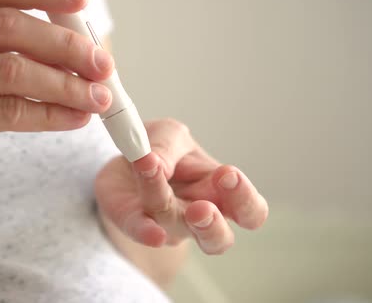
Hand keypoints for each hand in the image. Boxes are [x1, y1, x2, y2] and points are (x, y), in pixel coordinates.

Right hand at [0, 0, 114, 214]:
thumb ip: (8, 53)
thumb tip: (77, 49)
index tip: (80, 2)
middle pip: (10, 27)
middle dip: (67, 46)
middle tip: (103, 65)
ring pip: (15, 71)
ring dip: (67, 85)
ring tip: (99, 98)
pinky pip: (11, 111)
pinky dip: (52, 115)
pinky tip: (76, 119)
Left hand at [95, 119, 267, 254]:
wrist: (122, 158)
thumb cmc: (161, 150)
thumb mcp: (168, 134)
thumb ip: (167, 146)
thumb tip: (160, 165)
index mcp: (220, 192)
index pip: (249, 210)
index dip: (244, 199)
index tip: (228, 175)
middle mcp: (198, 215)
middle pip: (219, 239)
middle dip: (213, 225)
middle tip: (201, 209)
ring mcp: (167, 225)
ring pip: (171, 223)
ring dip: (159, 193)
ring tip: (148, 163)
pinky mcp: (134, 223)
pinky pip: (140, 232)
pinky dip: (145, 232)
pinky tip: (150, 232)